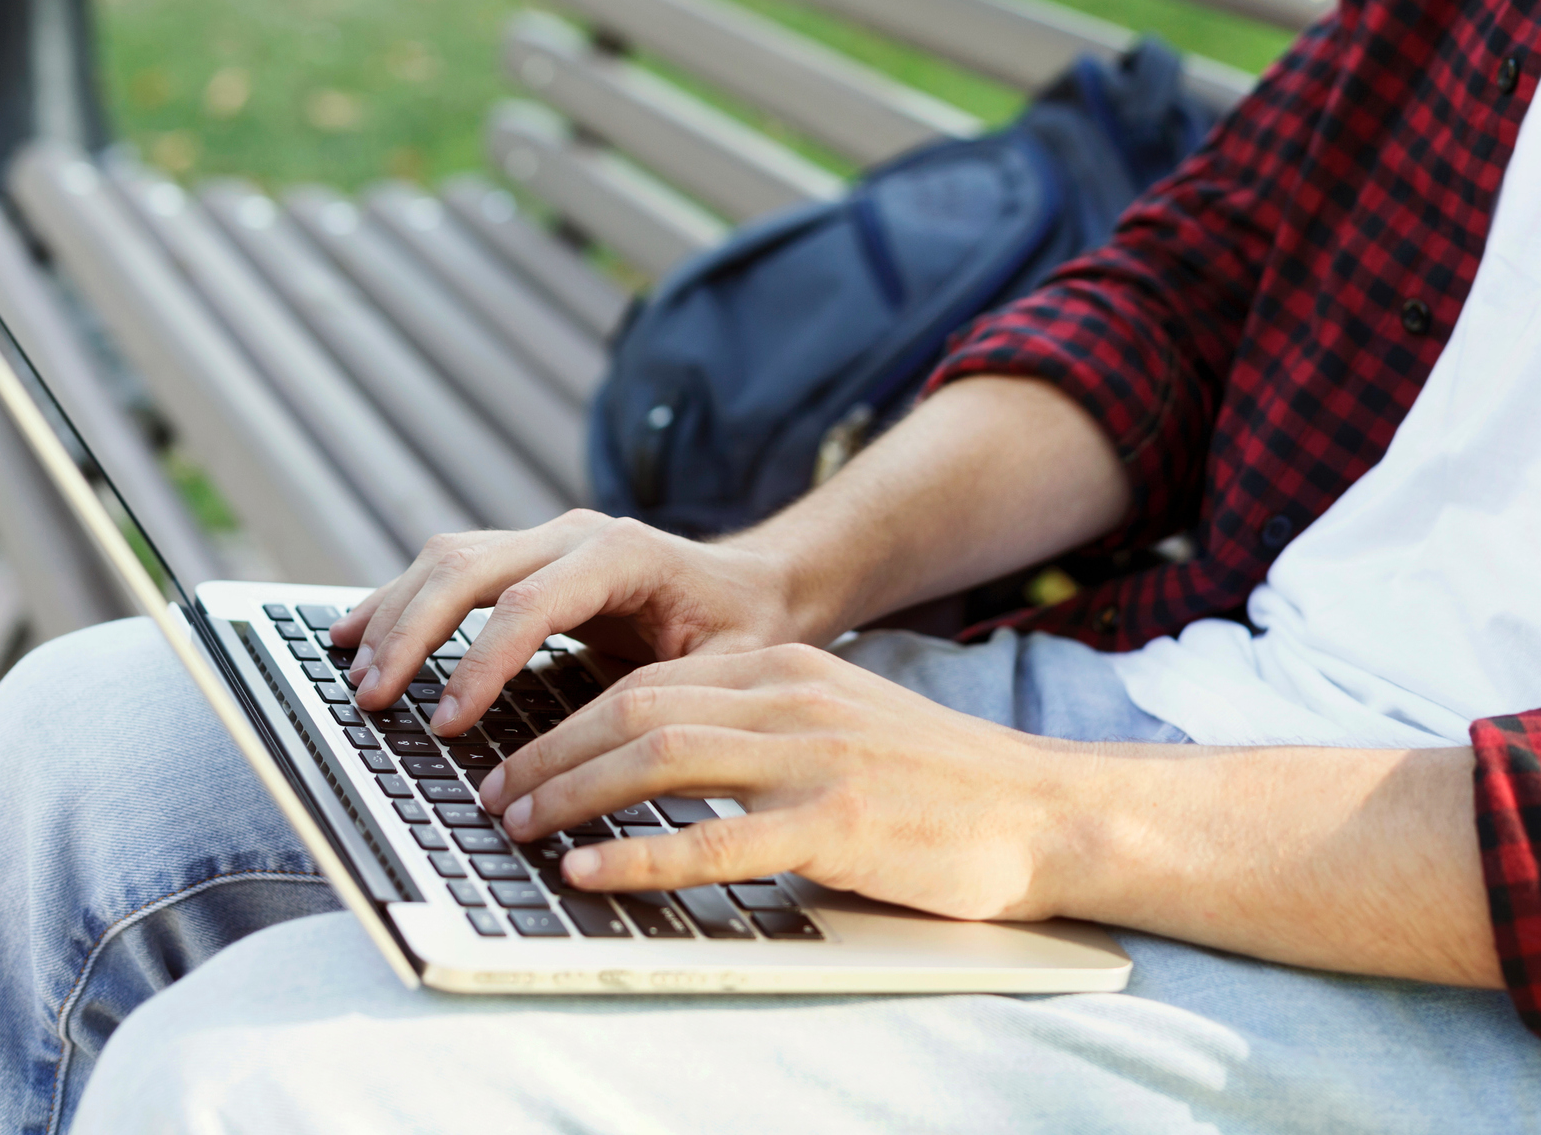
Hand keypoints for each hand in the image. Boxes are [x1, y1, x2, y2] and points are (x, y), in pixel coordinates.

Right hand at [332, 510, 827, 733]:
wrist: (761, 584)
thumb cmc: (749, 631)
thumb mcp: (726, 671)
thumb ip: (663, 695)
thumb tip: (593, 746)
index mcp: (624, 554)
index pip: (530, 603)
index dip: (479, 662)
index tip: (447, 722)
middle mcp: (575, 535)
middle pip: (469, 567)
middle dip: (413, 634)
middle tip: (376, 699)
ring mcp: (546, 540)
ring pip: (447, 560)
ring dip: (395, 616)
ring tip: (357, 677)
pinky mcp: (526, 558)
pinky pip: (449, 569)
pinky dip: (398, 600)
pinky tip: (353, 632)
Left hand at [478, 644, 1078, 921]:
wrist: (1046, 812)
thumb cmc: (938, 784)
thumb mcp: (841, 722)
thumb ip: (760, 727)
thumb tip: (661, 755)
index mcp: (786, 670)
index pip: (646, 681)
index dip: (564, 719)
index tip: (516, 758)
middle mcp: (789, 698)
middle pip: (633, 709)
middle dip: (547, 752)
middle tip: (494, 795)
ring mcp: (811, 756)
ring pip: (656, 757)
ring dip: (570, 792)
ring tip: (518, 826)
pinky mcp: (833, 821)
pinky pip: (711, 837)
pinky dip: (637, 852)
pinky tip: (589, 870)